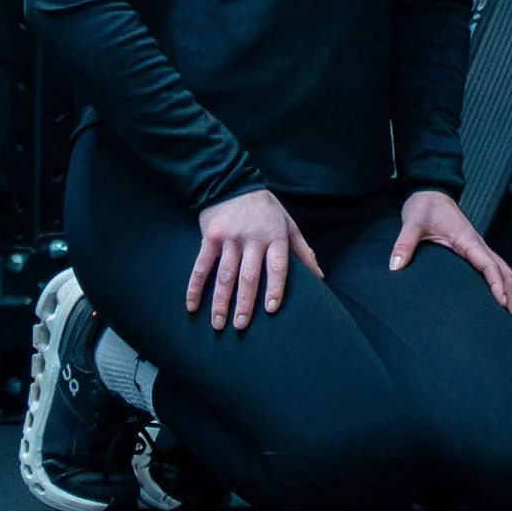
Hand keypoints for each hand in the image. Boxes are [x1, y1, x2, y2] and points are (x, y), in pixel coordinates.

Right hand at [186, 187, 320, 331]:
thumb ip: (302, 250)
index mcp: (275, 236)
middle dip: (244, 303)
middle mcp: (252, 238)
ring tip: (218, 324)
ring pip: (225, 274)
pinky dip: (195, 287)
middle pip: (249, 275)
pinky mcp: (210, 238)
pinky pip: (201, 266)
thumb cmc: (266, 209)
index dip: (275, 287)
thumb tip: (319, 276)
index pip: (277, 265)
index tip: (271, 309)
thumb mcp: (288, 224)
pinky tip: (192, 306)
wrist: (233, 183)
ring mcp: (229, 238)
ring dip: (220, 301)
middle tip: (241, 326)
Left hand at [389, 188, 511, 316]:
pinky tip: (499, 302)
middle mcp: (479, 244)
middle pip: (505, 272)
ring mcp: (480, 248)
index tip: (502, 303)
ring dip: (510, 292)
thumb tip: (396, 266)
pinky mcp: (476, 251)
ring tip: (509, 319)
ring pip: (505, 271)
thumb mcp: (412, 222)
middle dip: (511, 296)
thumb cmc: (424, 207)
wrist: (431, 194)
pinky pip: (496, 269)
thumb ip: (404, 243)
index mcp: (467, 239)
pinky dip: (503, 285)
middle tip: (511, 323)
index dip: (496, 284)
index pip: (489, 264)